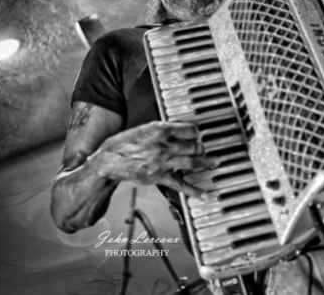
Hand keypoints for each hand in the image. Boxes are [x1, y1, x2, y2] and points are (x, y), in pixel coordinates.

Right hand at [91, 121, 216, 198]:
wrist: (110, 160)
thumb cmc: (125, 143)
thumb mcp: (144, 128)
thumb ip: (162, 130)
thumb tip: (178, 130)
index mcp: (161, 130)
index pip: (190, 129)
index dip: (196, 132)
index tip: (197, 134)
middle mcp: (165, 145)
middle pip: (194, 146)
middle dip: (201, 148)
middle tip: (203, 149)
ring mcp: (164, 162)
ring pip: (193, 162)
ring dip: (206, 163)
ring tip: (214, 163)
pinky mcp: (160, 177)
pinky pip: (181, 184)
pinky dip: (194, 190)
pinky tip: (204, 194)